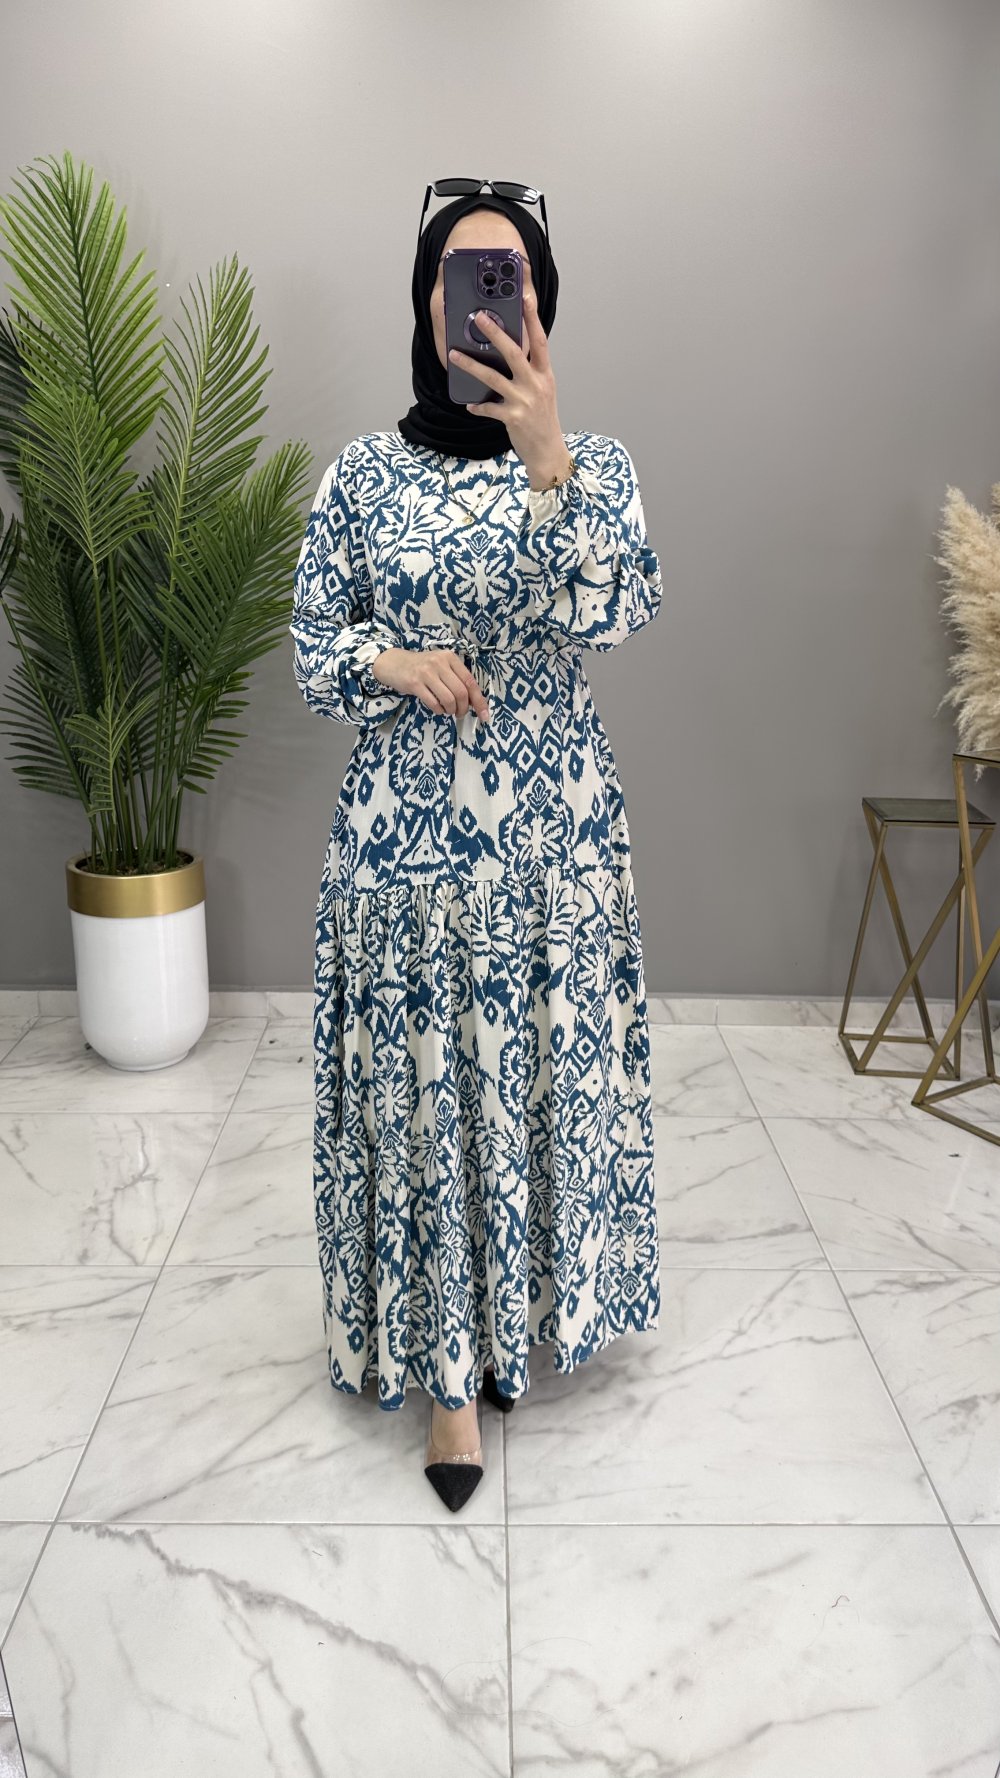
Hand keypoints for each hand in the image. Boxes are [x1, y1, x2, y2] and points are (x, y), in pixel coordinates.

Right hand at [371, 646, 490, 721]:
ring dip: (451, 711)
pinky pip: (434, 703)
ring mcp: (426, 673)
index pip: (470, 682)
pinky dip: (439, 711)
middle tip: (460, 713)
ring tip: (448, 711)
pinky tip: (438, 709)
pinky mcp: (415, 684)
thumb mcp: (442, 666)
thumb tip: (474, 701)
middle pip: (461, 693)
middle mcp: (439, 663)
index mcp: (450, 658)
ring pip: (448, 699)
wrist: (396, 663)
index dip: (479, 701)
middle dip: (463, 708)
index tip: (484, 715)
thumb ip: (457, 679)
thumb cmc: (423, 667)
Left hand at [447, 291, 570, 488]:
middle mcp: (536, 384)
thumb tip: (510, 354)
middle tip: (479, 317)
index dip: (532, 318)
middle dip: (495, 333)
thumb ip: (530, 372)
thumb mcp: (543, 391)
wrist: (548, 451)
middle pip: (514, 352)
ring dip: (471, 365)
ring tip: (454, 355)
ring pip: (493, 377)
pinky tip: (470, 404)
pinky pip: (488, 408)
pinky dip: (478, 406)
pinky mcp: (512, 418)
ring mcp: (524, 400)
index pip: (539, 340)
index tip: (525, 297)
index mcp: (545, 374)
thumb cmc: (543, 420)